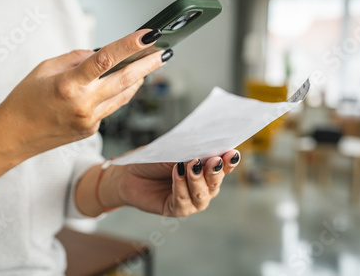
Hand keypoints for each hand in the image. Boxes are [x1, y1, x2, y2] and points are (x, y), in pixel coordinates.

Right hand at [0, 29, 163, 163]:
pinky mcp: (91, 130)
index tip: (147, 35)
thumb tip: (101, 53)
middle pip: (125, 81)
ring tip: (149, 64)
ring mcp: (90, 120)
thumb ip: (76, 58)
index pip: (105, 60)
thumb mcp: (45, 68)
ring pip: (123, 96)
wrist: (14, 136)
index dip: (129, 46)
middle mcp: (83, 105)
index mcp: (68, 85)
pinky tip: (121, 84)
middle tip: (164, 52)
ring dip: (138, 79)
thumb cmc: (25, 100)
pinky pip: (111, 107)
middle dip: (148, 64)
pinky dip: (117, 93)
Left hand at [103, 150, 240, 216]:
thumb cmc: (152, 160)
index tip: (232, 153)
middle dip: (216, 171)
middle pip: (215, 182)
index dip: (229, 161)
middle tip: (213, 160)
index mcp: (205, 169)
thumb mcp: (172, 151)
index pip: (222, 166)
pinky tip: (177, 173)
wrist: (128, 173)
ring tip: (191, 166)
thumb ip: (188, 153)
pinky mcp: (176, 210)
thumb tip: (205, 150)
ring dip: (197, 180)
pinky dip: (181, 187)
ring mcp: (191, 200)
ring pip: (202, 195)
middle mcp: (202, 187)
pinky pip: (183, 202)